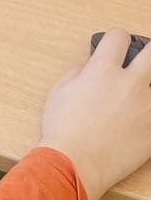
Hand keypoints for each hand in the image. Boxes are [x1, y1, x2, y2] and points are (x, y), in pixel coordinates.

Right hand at [39, 29, 150, 199]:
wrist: (76, 163)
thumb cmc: (63, 128)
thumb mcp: (58, 92)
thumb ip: (77, 73)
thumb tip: (88, 68)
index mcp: (102, 70)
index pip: (119, 37)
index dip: (115, 38)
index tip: (115, 45)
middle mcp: (129, 83)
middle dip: (146, 52)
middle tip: (140, 60)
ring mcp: (147, 106)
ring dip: (147, 85)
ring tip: (137, 94)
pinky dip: (148, 111)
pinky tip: (139, 115)